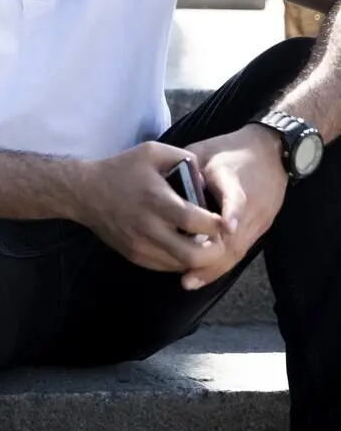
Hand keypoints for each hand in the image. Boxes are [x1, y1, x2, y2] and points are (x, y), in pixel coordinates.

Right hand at [76, 141, 229, 272]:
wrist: (84, 192)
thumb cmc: (122, 169)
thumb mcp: (152, 151)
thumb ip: (184, 159)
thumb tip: (206, 182)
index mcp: (155, 199)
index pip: (195, 222)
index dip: (217, 225)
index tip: (225, 221)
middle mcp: (148, 227)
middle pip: (192, 255)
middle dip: (214, 251)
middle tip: (218, 240)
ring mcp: (140, 245)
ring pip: (181, 265)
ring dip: (198, 258)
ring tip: (202, 243)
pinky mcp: (134, 255)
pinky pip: (166, 267)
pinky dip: (180, 260)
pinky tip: (182, 246)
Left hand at [180, 125, 287, 290]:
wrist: (270, 152)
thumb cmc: (230, 150)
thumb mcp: (206, 152)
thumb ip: (187, 170)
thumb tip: (161, 188)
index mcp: (236, 180)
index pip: (237, 199)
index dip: (231, 213)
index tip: (222, 228)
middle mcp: (252, 205)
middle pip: (235, 238)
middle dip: (211, 258)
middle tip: (187, 275)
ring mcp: (259, 219)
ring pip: (237, 250)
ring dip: (214, 267)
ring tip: (190, 280)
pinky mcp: (260, 227)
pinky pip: (240, 250)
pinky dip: (221, 263)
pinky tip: (202, 274)